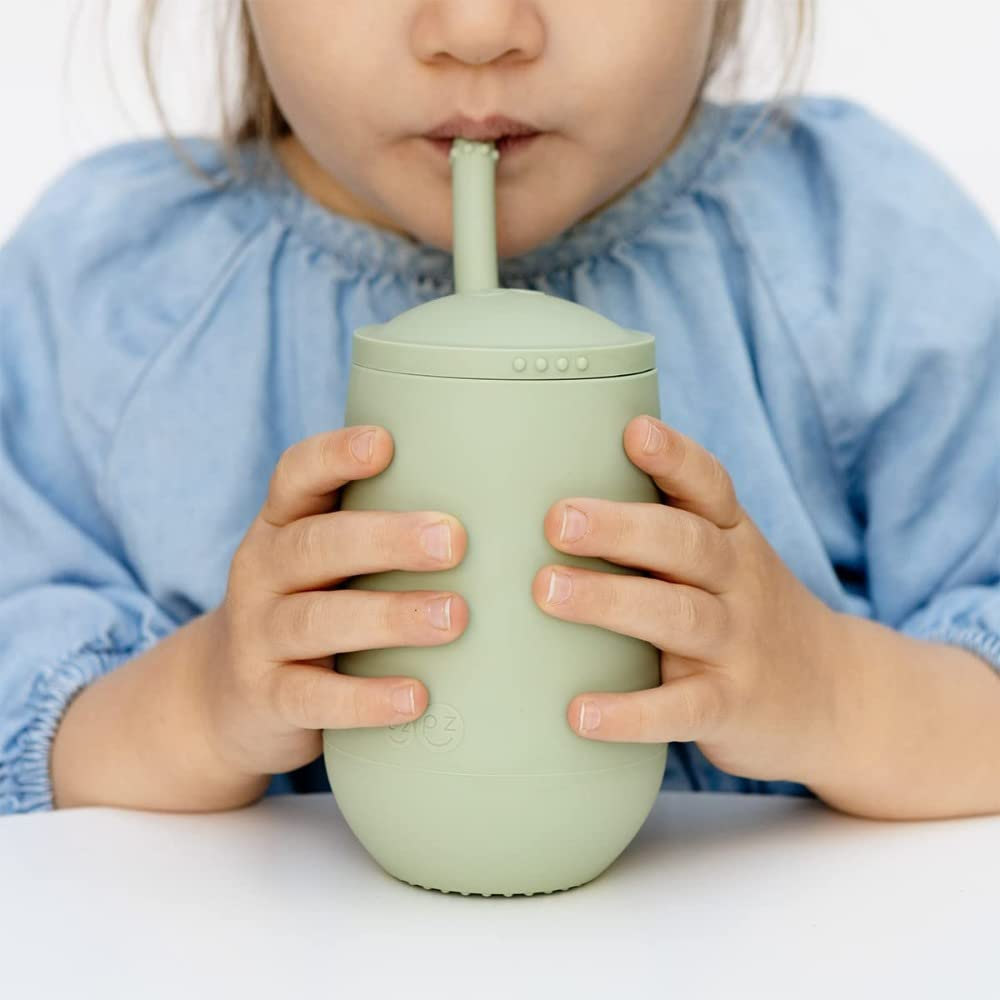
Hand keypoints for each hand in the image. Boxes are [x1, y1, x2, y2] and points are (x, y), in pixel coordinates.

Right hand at [199, 426, 467, 777]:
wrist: (225, 698)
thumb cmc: (308, 606)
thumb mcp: (322, 561)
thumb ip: (377, 530)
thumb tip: (493, 498)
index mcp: (281, 525)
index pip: (295, 476)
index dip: (334, 456)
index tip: (385, 443)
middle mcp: (261, 571)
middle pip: (317, 545)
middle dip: (387, 539)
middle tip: (454, 541)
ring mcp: (257, 635)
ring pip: (317, 619)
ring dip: (389, 616)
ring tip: (453, 617)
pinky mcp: (266, 697)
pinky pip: (313, 697)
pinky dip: (365, 699)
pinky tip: (415, 698)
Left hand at [532, 415, 846, 784]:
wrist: (840, 698)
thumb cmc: (748, 613)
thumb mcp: (727, 558)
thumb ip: (664, 529)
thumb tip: (556, 495)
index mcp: (732, 537)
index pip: (710, 486)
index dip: (675, 457)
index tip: (634, 431)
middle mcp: (739, 582)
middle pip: (686, 544)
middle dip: (621, 528)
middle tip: (557, 519)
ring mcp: (739, 645)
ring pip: (678, 616)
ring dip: (610, 601)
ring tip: (546, 591)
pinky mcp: (731, 707)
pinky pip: (681, 708)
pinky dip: (631, 712)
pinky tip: (579, 713)